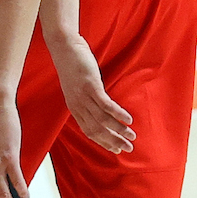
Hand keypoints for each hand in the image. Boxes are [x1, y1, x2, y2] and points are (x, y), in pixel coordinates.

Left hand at [48, 36, 134, 152]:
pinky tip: (129, 120)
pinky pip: (105, 104)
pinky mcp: (90, 85)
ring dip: (119, 130)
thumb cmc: (73, 68)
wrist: (64, 48)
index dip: (104, 142)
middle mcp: (77, 105)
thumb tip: (101, 112)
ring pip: (102, 120)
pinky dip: (118, 114)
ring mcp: (83, 95)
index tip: (117, 149)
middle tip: (129, 148)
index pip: (89, 131)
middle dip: (114, 141)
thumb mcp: (77, 89)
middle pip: (97, 130)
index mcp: (74, 108)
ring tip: (132, 135)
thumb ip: (87, 102)